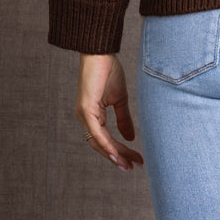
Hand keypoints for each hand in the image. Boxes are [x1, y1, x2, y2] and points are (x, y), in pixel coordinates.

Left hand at [75, 53, 143, 172]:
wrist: (101, 53)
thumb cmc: (109, 71)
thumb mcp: (120, 100)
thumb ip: (124, 119)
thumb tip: (130, 138)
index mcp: (93, 116)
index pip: (107, 139)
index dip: (121, 151)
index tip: (136, 160)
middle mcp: (85, 119)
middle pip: (102, 145)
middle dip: (118, 157)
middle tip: (133, 167)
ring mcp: (84, 115)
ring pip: (98, 142)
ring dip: (114, 154)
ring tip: (127, 164)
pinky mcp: (86, 109)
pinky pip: (96, 132)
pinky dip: (106, 144)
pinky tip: (116, 153)